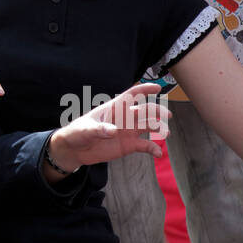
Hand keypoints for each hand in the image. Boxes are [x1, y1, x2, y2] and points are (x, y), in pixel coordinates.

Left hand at [49, 82, 170, 170]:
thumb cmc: (78, 133)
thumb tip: (113, 131)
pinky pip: (145, 145)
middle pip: (144, 111)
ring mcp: (127, 131)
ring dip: (158, 128)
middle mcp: (124, 118)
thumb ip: (99, 129)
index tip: (158, 88)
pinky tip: (158, 153)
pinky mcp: (128, 145)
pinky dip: (153, 148)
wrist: (75, 150)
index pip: (131, 95)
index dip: (144, 90)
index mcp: (114, 108)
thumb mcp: (85, 130)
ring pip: (147, 126)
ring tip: (165, 133)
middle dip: (157, 111)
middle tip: (167, 115)